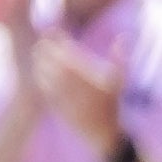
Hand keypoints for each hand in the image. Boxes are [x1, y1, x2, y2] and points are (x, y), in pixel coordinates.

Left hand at [32, 33, 125, 155]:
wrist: (101, 131)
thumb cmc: (112, 103)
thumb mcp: (119, 80)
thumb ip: (121, 57)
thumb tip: (124, 36)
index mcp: (85, 74)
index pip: (67, 51)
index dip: (58, 39)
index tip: (52, 30)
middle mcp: (71, 84)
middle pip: (52, 61)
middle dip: (46, 49)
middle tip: (42, 40)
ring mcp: (60, 95)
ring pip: (44, 74)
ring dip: (40, 62)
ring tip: (38, 53)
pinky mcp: (54, 104)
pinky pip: (43, 87)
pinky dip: (39, 76)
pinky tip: (38, 71)